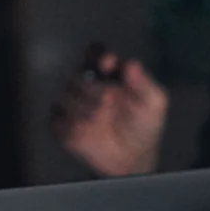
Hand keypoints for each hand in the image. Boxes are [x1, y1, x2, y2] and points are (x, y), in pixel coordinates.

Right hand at [53, 49, 167, 177]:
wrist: (132, 157)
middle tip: (108, 100)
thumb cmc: (143, 125)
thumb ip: (144, 82)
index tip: (107, 64)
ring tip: (101, 120)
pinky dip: (71, 124)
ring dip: (84, 108)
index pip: (95, 53)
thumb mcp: (154, 103)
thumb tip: (131, 63)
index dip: (97, 55)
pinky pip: (56, 119)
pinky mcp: (60, 126)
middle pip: (76, 75)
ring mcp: (71, 106)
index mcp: (107, 74)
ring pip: (65, 96)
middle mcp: (86, 86)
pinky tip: (86, 131)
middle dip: (93, 88)